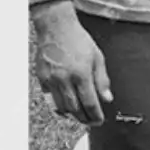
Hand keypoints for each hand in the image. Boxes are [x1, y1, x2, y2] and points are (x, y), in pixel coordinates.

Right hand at [32, 1, 111, 124]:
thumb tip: (107, 99)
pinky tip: (65, 109)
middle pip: (75, 109)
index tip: (100, 120)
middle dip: (84, 118)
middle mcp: (65, 79)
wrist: (56, 27)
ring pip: (61, 107)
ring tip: (80, 116)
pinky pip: (50, 100)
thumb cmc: (79, 40)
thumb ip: (102, 80)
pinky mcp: (42, 78)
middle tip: (91, 122)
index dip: (95, 115)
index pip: (90, 103)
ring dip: (72, 115)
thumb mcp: (97, 57)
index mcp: (81, 74)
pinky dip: (58, 108)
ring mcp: (51, 80)